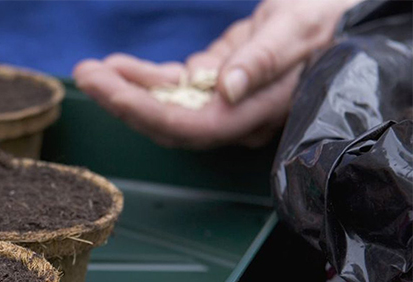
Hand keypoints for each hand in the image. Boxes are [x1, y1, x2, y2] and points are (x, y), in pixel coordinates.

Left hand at [73, 0, 359, 148]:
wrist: (339, 12)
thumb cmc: (328, 17)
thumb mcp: (298, 27)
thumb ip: (264, 59)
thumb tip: (227, 88)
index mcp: (257, 112)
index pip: (192, 126)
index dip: (146, 112)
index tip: (110, 89)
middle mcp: (234, 117)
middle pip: (169, 122)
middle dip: (123, 101)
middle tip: (84, 74)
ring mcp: (222, 102)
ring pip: (165, 105)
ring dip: (125, 87)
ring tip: (89, 69)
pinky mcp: (215, 84)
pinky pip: (173, 87)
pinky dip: (144, 76)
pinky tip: (116, 65)